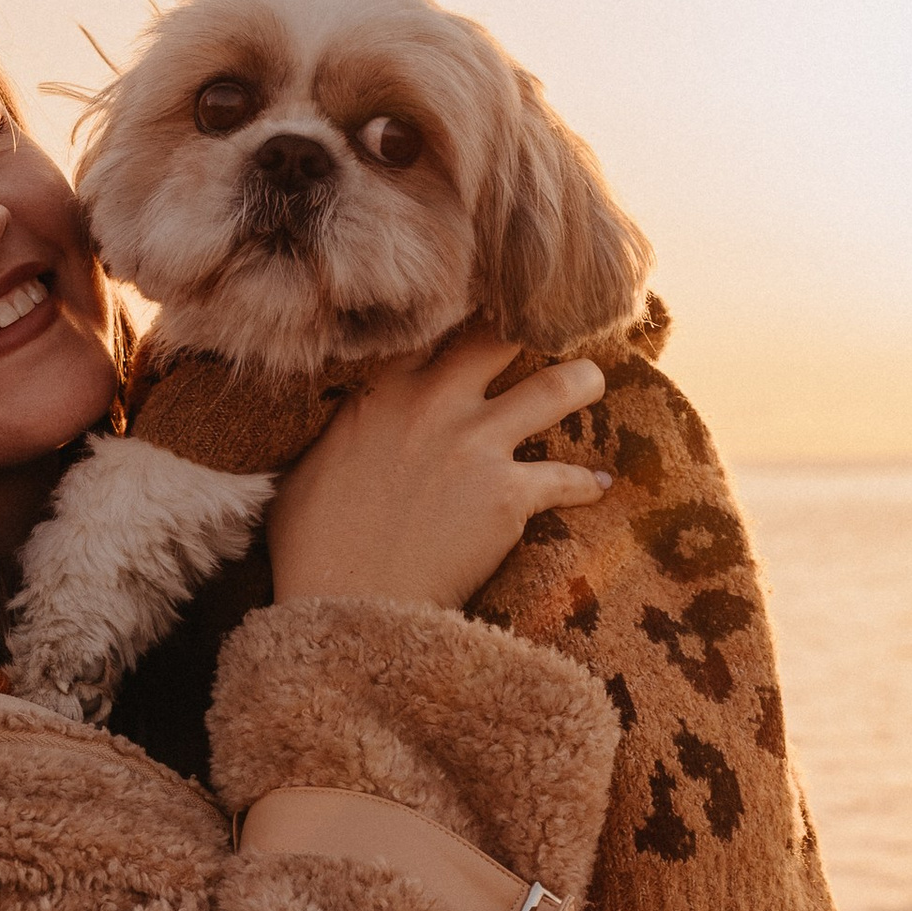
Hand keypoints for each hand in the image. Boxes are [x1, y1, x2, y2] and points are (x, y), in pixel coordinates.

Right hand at [267, 329, 612, 612]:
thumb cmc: (312, 546)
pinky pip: (570, 478)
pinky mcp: (509, 495)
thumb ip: (342, 431)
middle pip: (499, 338)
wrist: (346, 603)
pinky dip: (589, 483)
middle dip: (529, 328)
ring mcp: (477, 445)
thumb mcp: (309, 467)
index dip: (463, 314)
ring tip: (593, 381)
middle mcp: (436, 404)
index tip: (483, 307)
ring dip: (582, 381)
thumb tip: (344, 427)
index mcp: (383, 391)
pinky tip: (601, 485)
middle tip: (549, 327)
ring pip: (555, 389)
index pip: (434, 328)